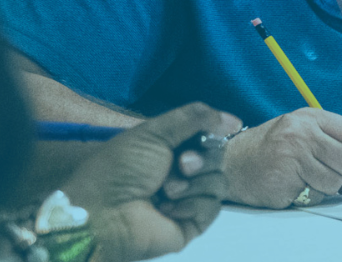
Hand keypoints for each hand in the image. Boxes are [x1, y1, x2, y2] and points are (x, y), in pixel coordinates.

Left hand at [61, 102, 238, 261]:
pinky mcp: (192, 223)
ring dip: (194, 184)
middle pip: (216, 158)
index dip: (211, 133)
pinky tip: (168, 209)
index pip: (206, 137)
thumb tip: (235, 120)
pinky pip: (212, 207)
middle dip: (201, 159)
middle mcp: (179, 173)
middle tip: (181, 165)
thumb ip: (195, 118)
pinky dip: (192, 205)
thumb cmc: (121, 169)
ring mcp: (187, 199)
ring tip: (166, 191)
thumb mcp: (153, 132)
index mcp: (167, 149)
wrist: (105, 213)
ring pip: (218, 182)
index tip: (208, 132)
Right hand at [221, 108, 341, 207]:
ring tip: (315, 184)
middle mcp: (301, 133)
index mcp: (309, 117)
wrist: (230, 163)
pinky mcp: (285, 178)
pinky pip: (316, 194)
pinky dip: (313, 196)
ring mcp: (293, 155)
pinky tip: (298, 188)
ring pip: (334, 180)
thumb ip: (328, 140)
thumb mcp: (298, 130)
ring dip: (331, 189)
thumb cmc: (270, 150)